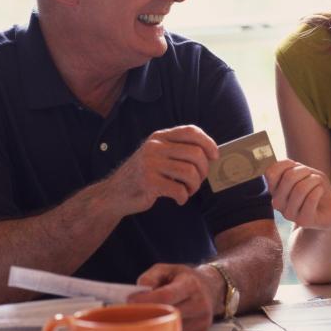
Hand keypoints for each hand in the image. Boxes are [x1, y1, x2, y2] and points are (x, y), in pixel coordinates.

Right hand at [104, 126, 218, 215]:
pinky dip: (183, 197)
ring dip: (194, 186)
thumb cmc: (143, 175)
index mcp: (159, 137)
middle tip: (197, 181)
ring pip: (189, 172)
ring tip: (188, 191)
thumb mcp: (156, 154)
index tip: (215, 156)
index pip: (191, 131)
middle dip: (203, 171)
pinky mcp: (149, 183)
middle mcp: (154, 147)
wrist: (115, 193)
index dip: (208, 142)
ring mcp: (150, 164)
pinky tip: (179, 199)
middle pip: (195, 153)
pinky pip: (179, 190)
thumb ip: (177, 150)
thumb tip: (210, 155)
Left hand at [128, 263, 215, 330]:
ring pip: (171, 328)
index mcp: (191, 284)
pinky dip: (168, 330)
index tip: (130, 301)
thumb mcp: (167, 269)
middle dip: (149, 313)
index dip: (146, 300)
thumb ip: (150, 277)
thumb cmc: (185, 279)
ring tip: (151, 314)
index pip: (166, 296)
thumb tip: (139, 292)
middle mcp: (200, 303)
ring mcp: (202, 321)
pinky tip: (166, 321)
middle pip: (168, 314)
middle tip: (135, 311)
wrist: (210, 288)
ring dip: (157, 323)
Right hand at [264, 159, 330, 229]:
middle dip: (305, 171)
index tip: (298, 168)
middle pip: (289, 177)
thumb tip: (291, 165)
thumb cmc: (314, 188)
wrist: (328, 212)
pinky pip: (311, 199)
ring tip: (318, 184)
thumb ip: (293, 168)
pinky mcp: (303, 221)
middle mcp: (277, 203)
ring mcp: (288, 214)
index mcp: (274, 190)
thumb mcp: (303, 173)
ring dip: (314, 181)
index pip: (270, 173)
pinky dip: (319, 190)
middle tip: (313, 176)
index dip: (287, 164)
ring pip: (301, 188)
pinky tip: (320, 191)